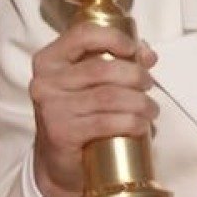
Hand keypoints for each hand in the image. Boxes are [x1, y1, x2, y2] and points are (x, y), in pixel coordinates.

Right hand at [29, 24, 159, 196]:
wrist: (58, 161)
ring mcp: (52, 108)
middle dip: (135, 75)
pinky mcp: (62, 133)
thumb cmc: (79, 113)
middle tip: (149, 85)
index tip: (134, 49)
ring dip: (139, 102)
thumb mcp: (91, 82)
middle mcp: (45, 81)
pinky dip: (131, 123)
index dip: (113, 37)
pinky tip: (142, 126)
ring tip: (151, 109)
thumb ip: (118, 60)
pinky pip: (106, 122)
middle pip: (102, 68)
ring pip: (109, 96)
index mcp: (50, 59)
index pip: (83, 35)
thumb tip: (147, 53)